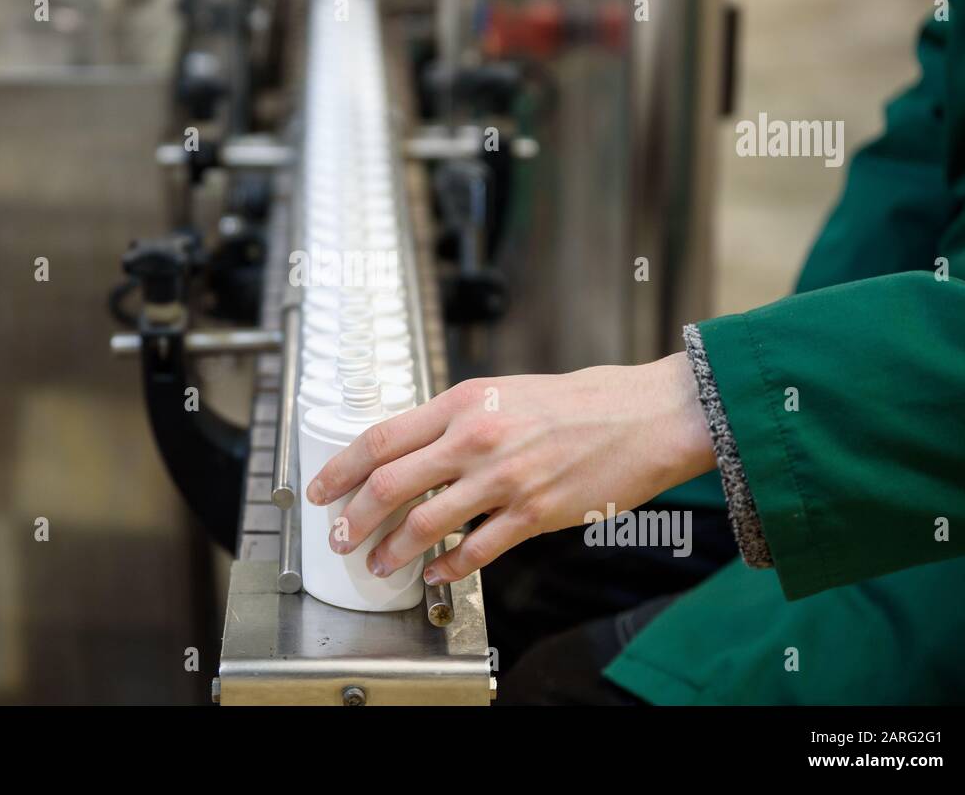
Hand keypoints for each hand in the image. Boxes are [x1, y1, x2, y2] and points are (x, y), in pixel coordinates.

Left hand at [304, 352, 715, 584]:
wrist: (642, 416)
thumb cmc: (577, 403)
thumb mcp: (503, 391)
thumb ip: (455, 419)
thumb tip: (411, 450)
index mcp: (464, 402)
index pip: (382, 437)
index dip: (341, 468)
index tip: (322, 488)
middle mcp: (476, 438)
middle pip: (390, 483)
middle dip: (355, 516)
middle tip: (339, 535)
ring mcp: (504, 479)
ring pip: (426, 524)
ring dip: (393, 550)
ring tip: (379, 563)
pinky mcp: (533, 514)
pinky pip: (476, 550)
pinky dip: (447, 567)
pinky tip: (435, 573)